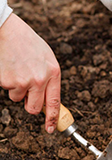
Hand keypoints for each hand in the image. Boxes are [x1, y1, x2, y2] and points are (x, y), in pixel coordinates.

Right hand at [0, 13, 60, 132]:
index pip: (54, 101)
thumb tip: (46, 98)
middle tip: (27, 94)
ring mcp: (24, 81)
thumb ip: (49, 78)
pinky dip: (8, 82)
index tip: (50, 128)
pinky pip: (8, 90)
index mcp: (54, 73)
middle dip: (30, 106)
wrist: (10, 31)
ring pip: (18, 99)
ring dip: (17, 89)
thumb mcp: (47, 59)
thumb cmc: (29, 44)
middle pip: (34, 108)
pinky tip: (11, 67)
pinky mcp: (8, 81)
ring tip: (18, 70)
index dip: (52, 117)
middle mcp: (41, 79)